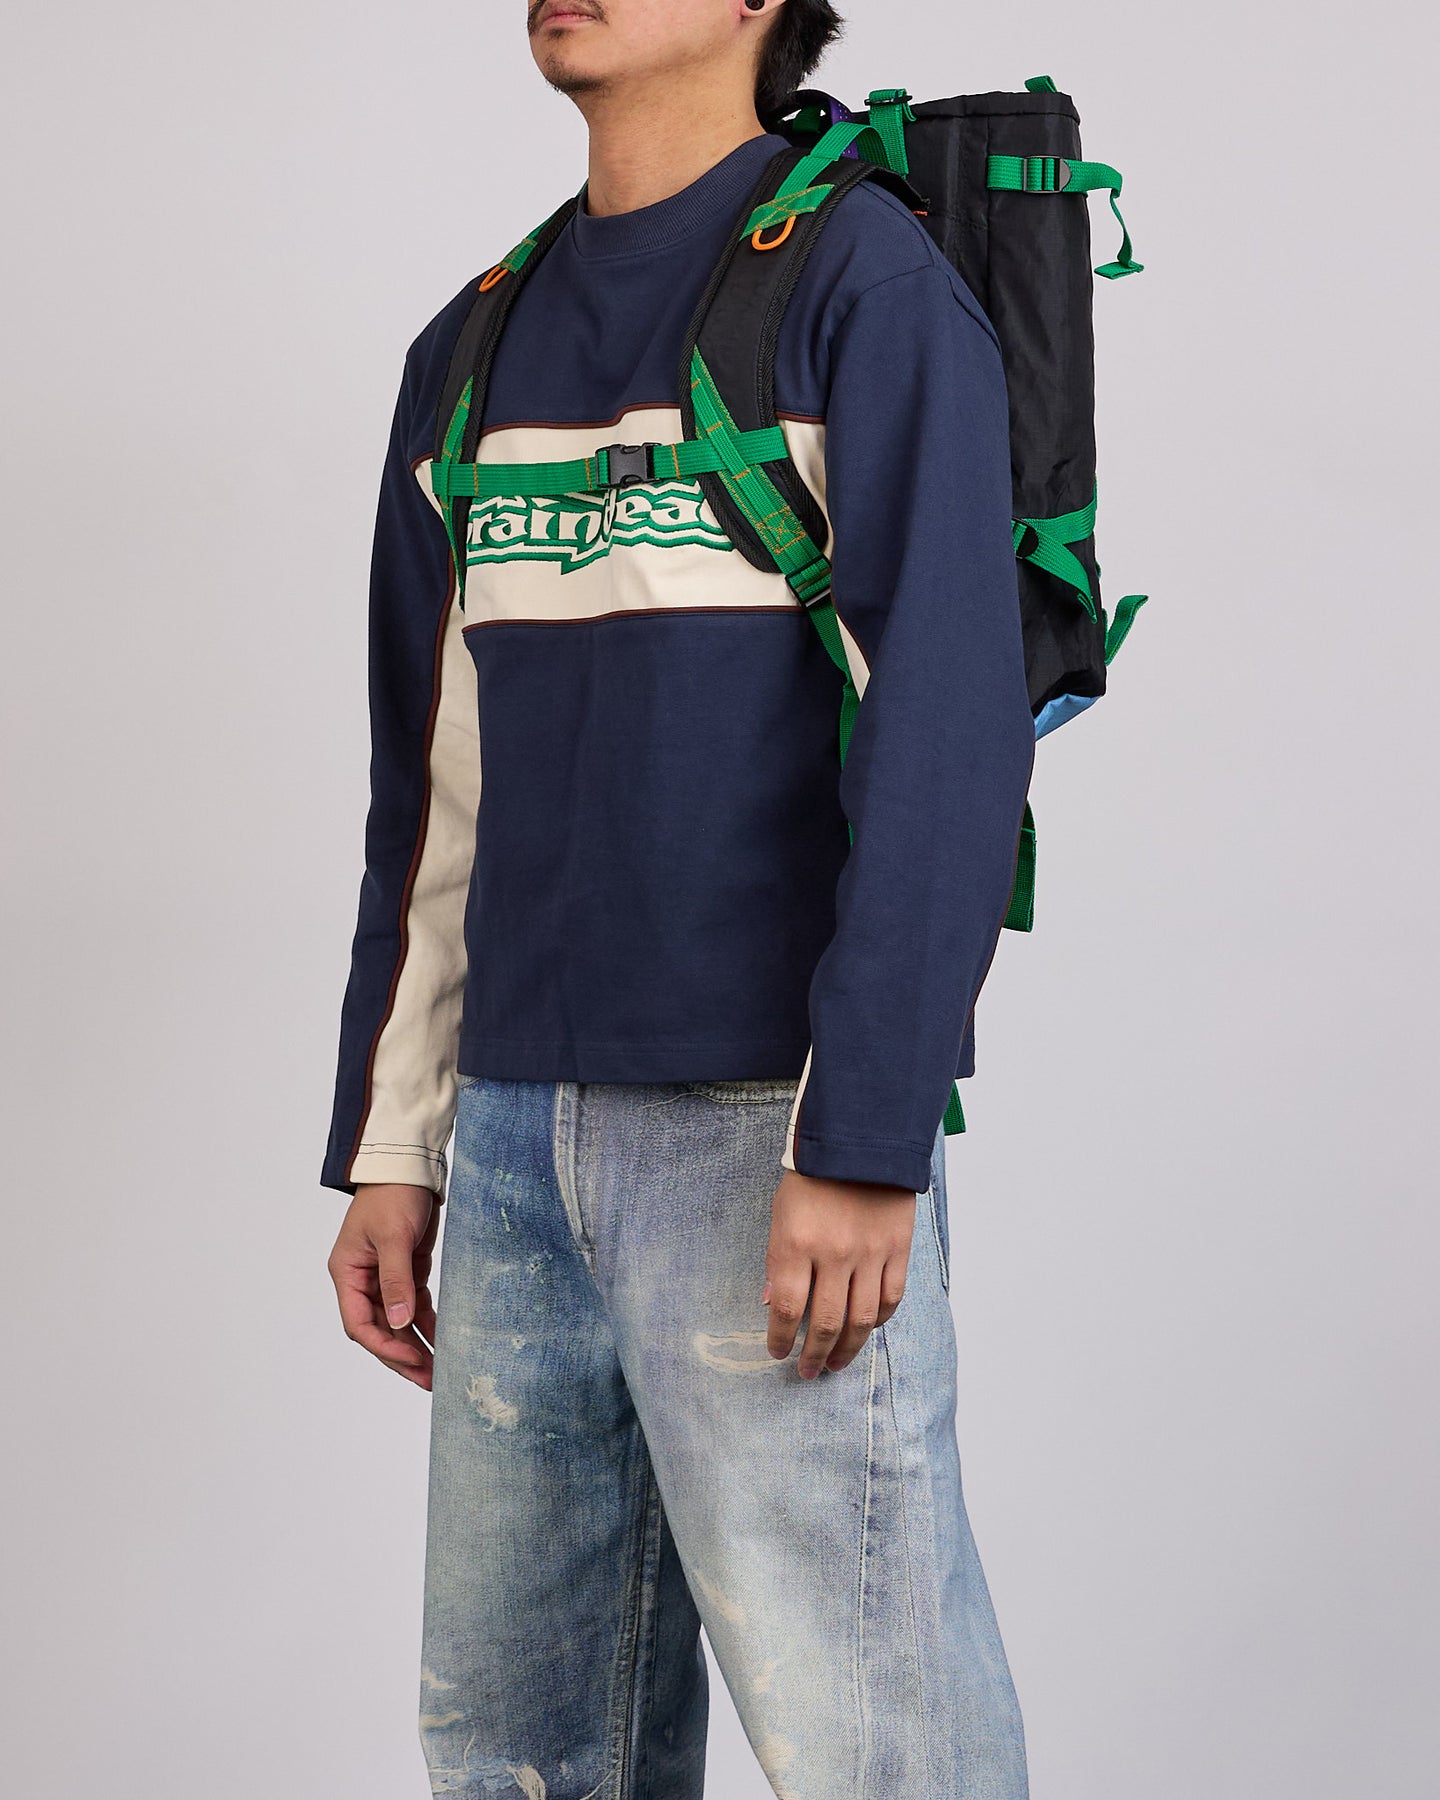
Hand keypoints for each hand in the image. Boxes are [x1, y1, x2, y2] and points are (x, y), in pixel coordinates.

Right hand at [327, 1183, 439, 1389]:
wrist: (409, 1165)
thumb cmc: (392, 1193)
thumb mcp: (393, 1236)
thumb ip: (396, 1279)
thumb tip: (400, 1322)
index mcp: (348, 1273)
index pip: (360, 1323)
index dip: (384, 1346)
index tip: (411, 1361)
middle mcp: (362, 1280)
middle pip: (379, 1330)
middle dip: (402, 1356)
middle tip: (428, 1380)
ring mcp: (385, 1277)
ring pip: (398, 1323)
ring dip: (416, 1346)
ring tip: (438, 1372)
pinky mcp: (407, 1271)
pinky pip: (415, 1306)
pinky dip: (427, 1325)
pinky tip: (442, 1342)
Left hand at [763, 1170, 915, 1378]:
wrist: (860, 1140)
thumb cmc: (812, 1177)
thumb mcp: (781, 1213)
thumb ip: (778, 1261)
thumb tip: (771, 1304)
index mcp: (796, 1243)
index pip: (786, 1308)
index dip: (779, 1338)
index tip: (776, 1352)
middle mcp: (834, 1254)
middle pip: (824, 1322)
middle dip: (812, 1355)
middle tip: (806, 1372)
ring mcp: (869, 1253)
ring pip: (861, 1319)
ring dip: (847, 1348)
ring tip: (835, 1364)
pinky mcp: (897, 1249)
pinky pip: (891, 1298)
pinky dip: (879, 1320)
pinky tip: (866, 1329)